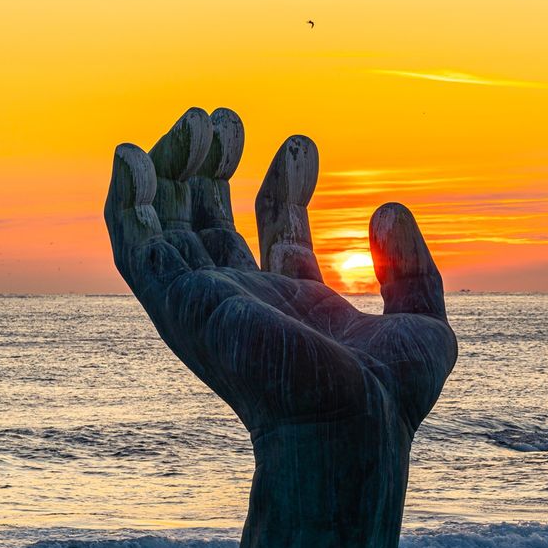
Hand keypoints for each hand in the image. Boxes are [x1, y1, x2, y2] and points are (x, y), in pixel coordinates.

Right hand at [103, 108, 456, 438]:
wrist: (351, 428)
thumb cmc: (388, 397)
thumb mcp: (422, 320)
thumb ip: (409, 264)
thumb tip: (388, 207)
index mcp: (296, 301)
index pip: (277, 228)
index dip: (285, 182)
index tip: (302, 143)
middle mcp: (246, 299)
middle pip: (214, 221)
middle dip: (218, 168)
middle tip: (227, 119)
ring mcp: (209, 300)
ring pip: (170, 226)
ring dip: (174, 171)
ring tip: (199, 119)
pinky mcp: (182, 302)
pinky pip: (135, 246)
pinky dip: (125, 201)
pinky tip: (133, 154)